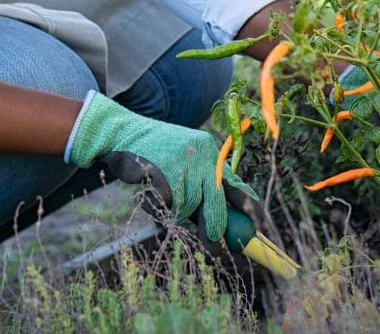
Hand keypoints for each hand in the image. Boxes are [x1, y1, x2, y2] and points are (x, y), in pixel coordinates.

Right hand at [67, 92, 252, 239]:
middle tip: (214, 246)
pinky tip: (153, 194)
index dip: (247, 206)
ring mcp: (182, 160)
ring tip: (162, 200)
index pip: (235, 184)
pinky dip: (159, 204)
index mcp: (210, 153)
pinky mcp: (161, 168)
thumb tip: (224, 225)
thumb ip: (205, 186)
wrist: (122, 133)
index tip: (256, 227)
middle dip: (213, 228)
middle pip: (213, 201)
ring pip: (187, 205)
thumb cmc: (156, 153)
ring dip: (176, 212)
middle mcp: (201, 154)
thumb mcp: (187, 162)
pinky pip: (167, 201)